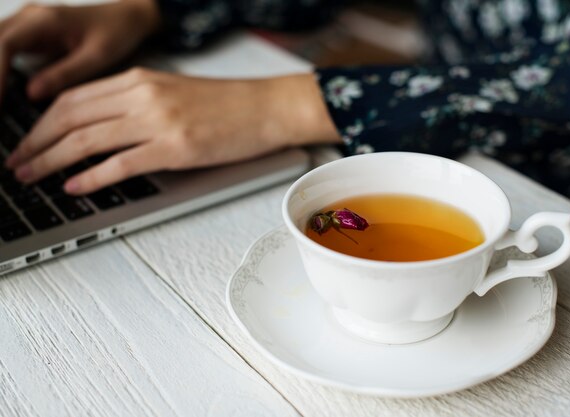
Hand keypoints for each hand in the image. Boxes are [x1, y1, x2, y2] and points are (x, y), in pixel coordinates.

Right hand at [0, 0, 159, 100]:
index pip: (5, 44)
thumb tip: (32, 94)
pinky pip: (1, 49)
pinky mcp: (27, 34)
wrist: (127, 18)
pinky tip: (1, 94)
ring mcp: (25, 24)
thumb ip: (66, 74)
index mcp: (46, 20)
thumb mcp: (97, 57)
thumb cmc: (117, 34)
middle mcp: (29, 18)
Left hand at [6, 68, 340, 193]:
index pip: (74, 98)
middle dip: (35, 143)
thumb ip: (135, 105)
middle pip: (70, 117)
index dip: (41, 122)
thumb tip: (101, 130)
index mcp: (139, 80)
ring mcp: (158, 121)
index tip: (27, 141)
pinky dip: (91, 177)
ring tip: (32, 178)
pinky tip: (74, 187)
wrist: (266, 108)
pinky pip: (121, 163)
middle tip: (16, 164)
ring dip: (51, 161)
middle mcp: (142, 96)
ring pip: (87, 139)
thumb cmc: (226, 105)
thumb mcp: (172, 94)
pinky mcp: (175, 148)